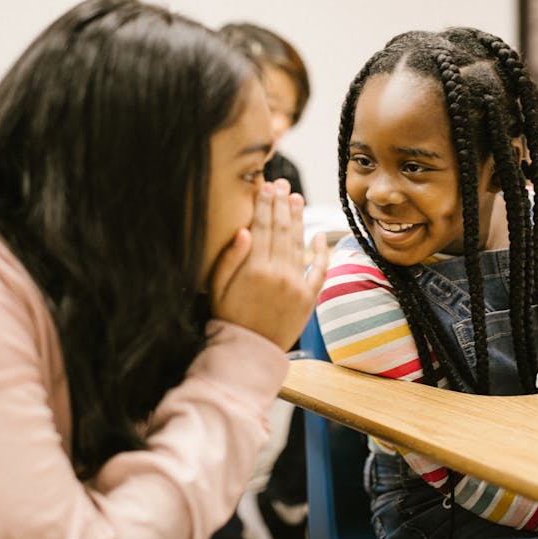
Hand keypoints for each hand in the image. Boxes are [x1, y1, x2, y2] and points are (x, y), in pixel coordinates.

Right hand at [209, 179, 328, 350]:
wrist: (248, 353)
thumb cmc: (227, 319)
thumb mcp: (216, 290)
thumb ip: (229, 259)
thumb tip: (244, 230)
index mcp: (254, 269)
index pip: (262, 227)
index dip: (265, 204)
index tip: (266, 186)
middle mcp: (278, 274)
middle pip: (282, 230)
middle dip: (282, 205)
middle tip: (282, 185)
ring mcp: (297, 286)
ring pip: (299, 244)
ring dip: (298, 219)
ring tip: (296, 199)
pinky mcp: (309, 299)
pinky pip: (319, 270)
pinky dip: (321, 251)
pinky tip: (319, 235)